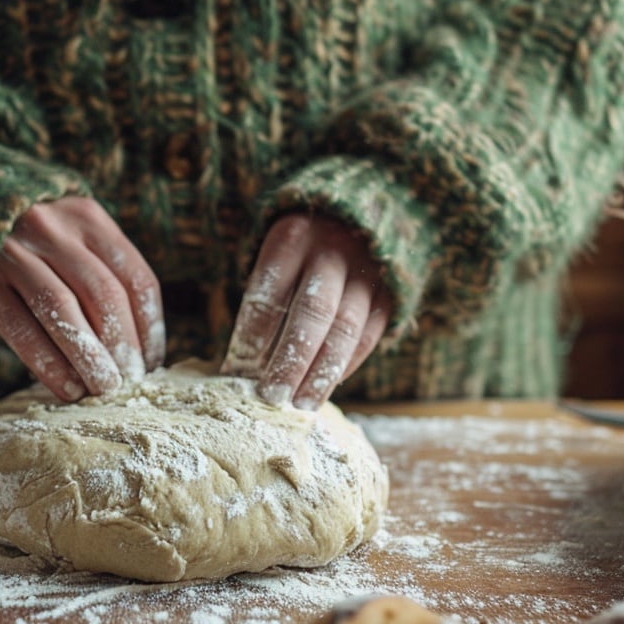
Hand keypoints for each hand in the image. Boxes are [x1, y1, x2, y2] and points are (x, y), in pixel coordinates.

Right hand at [0, 197, 164, 401]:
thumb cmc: (32, 237)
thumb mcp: (72, 234)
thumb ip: (101, 270)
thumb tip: (137, 348)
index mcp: (87, 217)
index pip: (135, 278)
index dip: (149, 328)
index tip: (151, 363)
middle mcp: (52, 229)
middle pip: (103, 295)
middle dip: (122, 347)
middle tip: (129, 383)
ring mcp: (14, 253)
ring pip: (63, 311)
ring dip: (88, 357)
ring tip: (103, 389)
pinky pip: (21, 328)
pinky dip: (48, 363)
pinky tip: (66, 387)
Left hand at [221, 213, 390, 408]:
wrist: (355, 218)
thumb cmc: (299, 247)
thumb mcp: (275, 255)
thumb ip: (264, 300)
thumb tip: (240, 365)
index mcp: (292, 236)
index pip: (268, 294)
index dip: (250, 339)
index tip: (234, 375)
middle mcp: (332, 250)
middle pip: (311, 312)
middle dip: (290, 360)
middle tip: (271, 397)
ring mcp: (366, 272)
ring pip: (345, 328)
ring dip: (321, 372)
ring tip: (300, 405)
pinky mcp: (389, 293)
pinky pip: (368, 335)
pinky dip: (346, 365)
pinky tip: (325, 387)